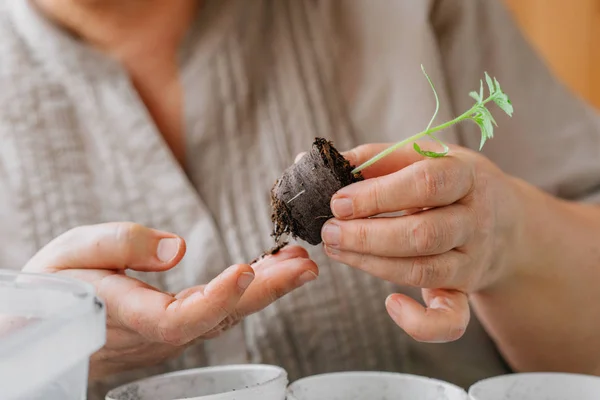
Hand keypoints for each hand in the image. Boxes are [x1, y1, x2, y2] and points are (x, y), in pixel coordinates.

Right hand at [23, 222, 317, 378]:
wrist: (42, 325)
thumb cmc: (53, 285)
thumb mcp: (73, 252)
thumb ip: (120, 246)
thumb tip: (175, 249)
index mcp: (127, 315)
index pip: (179, 317)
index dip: (216, 297)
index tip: (248, 269)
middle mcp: (155, 334)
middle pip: (218, 318)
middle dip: (266, 292)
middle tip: (304, 266)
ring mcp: (169, 335)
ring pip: (224, 315)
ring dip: (265, 289)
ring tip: (298, 263)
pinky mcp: (175, 328)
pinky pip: (217, 312)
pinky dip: (247, 291)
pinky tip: (268, 270)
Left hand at [320, 142, 521, 342]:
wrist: (504, 220)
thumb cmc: (448, 182)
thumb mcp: (424, 157)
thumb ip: (378, 158)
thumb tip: (328, 162)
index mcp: (466, 175)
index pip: (427, 183)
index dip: (377, 194)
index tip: (338, 202)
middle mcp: (475, 220)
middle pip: (423, 234)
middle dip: (367, 235)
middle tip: (329, 231)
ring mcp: (473, 259)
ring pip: (424, 271)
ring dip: (372, 264)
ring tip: (337, 249)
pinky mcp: (466, 291)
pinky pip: (451, 320)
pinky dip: (420, 322)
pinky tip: (391, 304)